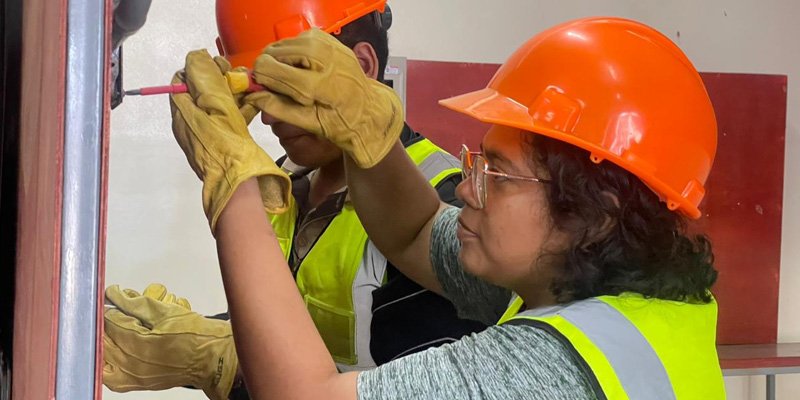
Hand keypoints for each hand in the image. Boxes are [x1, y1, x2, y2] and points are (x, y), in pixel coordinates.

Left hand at [103, 285, 236, 399]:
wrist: (212, 359)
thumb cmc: (197, 337)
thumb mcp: (167, 312)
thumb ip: (136, 303)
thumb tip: (116, 295)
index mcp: (141, 343)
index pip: (111, 321)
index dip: (111, 307)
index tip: (115, 299)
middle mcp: (134, 364)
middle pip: (104, 340)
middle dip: (107, 323)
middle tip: (117, 311)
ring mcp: (134, 377)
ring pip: (103, 358)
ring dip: (106, 341)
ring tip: (116, 330)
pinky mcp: (137, 384)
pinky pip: (110, 376)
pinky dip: (108, 362)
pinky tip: (116, 350)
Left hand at [169, 49, 290, 232]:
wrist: (239, 184)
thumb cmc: (226, 143)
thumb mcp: (215, 104)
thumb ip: (204, 78)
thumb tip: (196, 56)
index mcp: (182, 113)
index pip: (183, 80)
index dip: (202, 69)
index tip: (223, 69)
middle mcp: (190, 122)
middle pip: (201, 91)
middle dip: (221, 81)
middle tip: (240, 80)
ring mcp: (206, 134)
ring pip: (217, 105)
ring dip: (234, 94)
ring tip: (251, 90)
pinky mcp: (222, 143)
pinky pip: (227, 120)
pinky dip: (240, 110)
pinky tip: (255, 106)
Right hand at [246, 28, 403, 167]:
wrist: (368, 109)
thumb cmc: (341, 121)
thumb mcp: (310, 123)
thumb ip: (278, 108)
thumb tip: (253, 96)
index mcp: (319, 84)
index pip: (269, 68)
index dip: (261, 80)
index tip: (264, 91)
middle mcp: (323, 58)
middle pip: (272, 53)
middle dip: (270, 70)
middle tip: (279, 88)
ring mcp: (326, 44)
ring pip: (281, 44)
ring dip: (279, 62)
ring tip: (292, 80)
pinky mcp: (326, 38)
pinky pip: (294, 40)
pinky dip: (291, 54)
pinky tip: (301, 69)